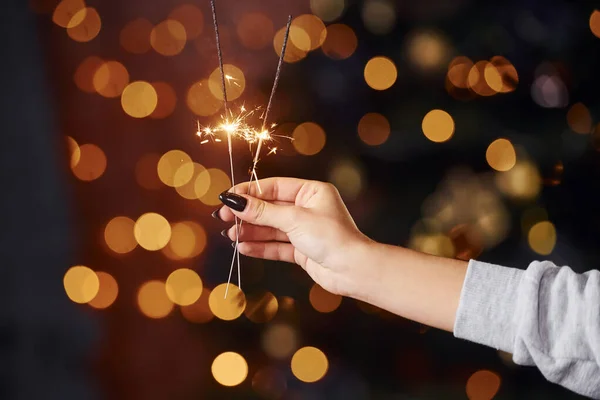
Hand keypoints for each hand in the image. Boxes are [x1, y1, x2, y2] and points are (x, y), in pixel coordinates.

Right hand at [216, 178, 372, 295]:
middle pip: (270, 208)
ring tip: (231, 234)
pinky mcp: (302, 250)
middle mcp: (308, 208)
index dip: (249, 192)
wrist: (353, 270)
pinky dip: (260, 246)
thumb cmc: (332, 238)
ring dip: (251, 231)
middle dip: (247, 213)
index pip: (273, 187)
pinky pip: (277, 245)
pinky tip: (244, 247)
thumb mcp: (294, 220)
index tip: (228, 197)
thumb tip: (236, 201)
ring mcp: (305, 230)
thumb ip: (263, 212)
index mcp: (311, 192)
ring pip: (271, 228)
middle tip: (224, 217)